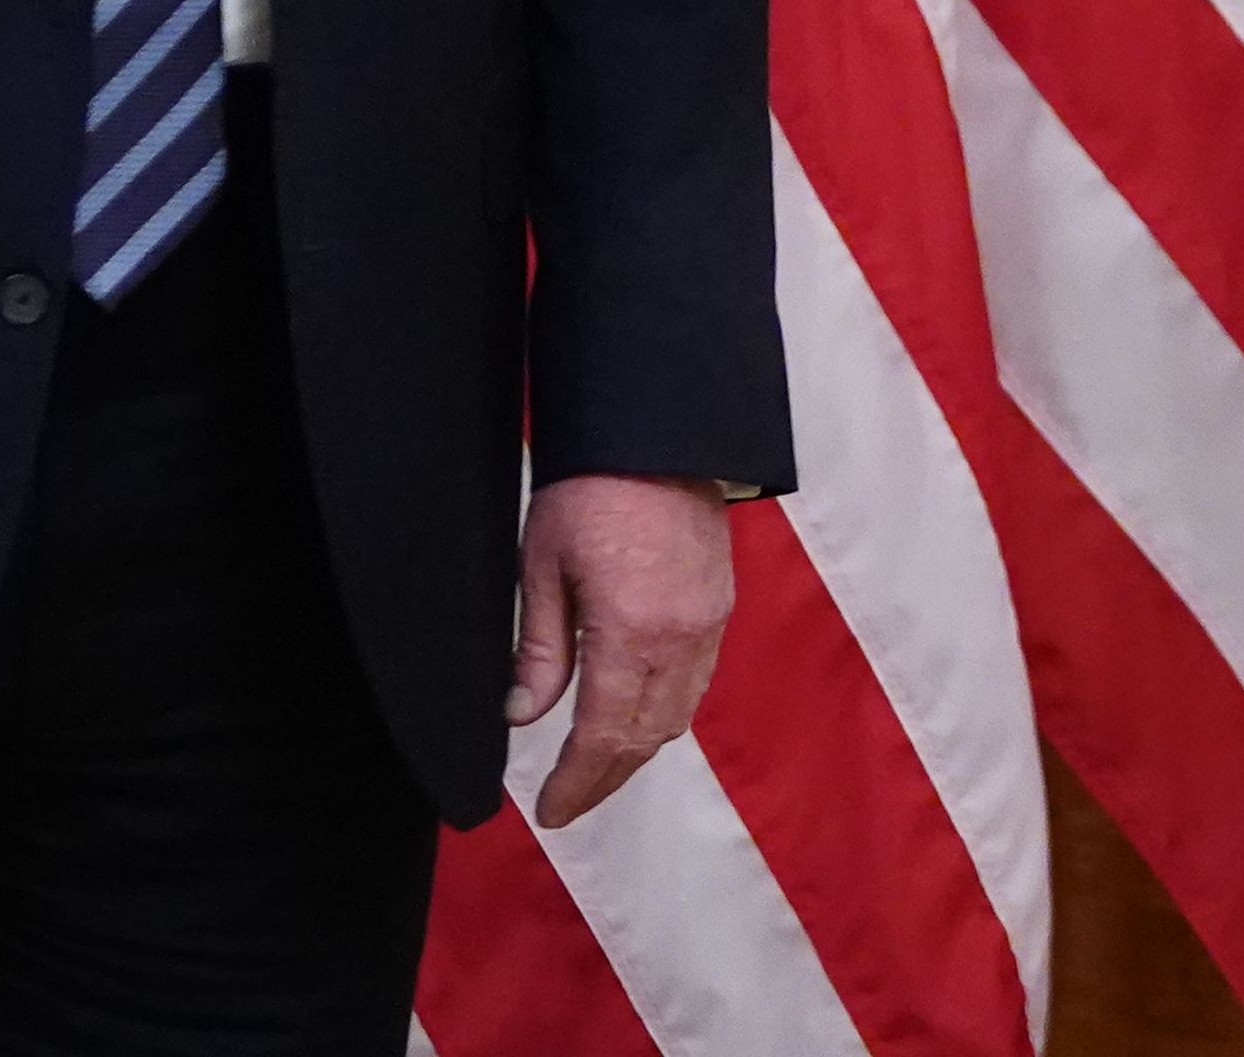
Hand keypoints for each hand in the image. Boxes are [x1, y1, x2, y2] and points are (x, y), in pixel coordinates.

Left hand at [508, 474, 733, 831]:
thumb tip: (523, 713)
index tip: (549, 810)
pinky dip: (664, 715)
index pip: (604, 735)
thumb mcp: (543, 566)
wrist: (660, 434)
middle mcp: (680, 637)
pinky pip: (695, 684)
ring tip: (596, 769)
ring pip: (677, 717)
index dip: (575, 782)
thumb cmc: (593, 488)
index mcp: (631, 631)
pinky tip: (635, 716)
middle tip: (567, 802)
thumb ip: (538, 649)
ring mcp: (708, 623)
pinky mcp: (720, 607)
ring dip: (636, 752)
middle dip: (604, 779)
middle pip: (645, 738)